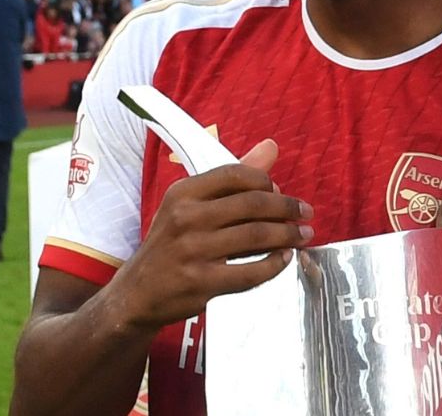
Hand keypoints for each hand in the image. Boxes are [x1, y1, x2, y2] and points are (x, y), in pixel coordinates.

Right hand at [107, 139, 313, 332]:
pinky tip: (284, 260)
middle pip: (253, 204)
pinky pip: (251, 272)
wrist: (135, 295)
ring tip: (303, 236)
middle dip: (287, 208)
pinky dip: (274, 265)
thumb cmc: (170, 244)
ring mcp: (193, 251)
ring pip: (256, 236)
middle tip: (306, 214)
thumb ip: (232, 179)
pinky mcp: (201, 283)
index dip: (267, 181)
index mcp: (183, 193)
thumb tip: (271, 147)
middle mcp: (186, 218)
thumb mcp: (190, 205)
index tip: (283, 192)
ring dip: (288, 235)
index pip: (236, 174)